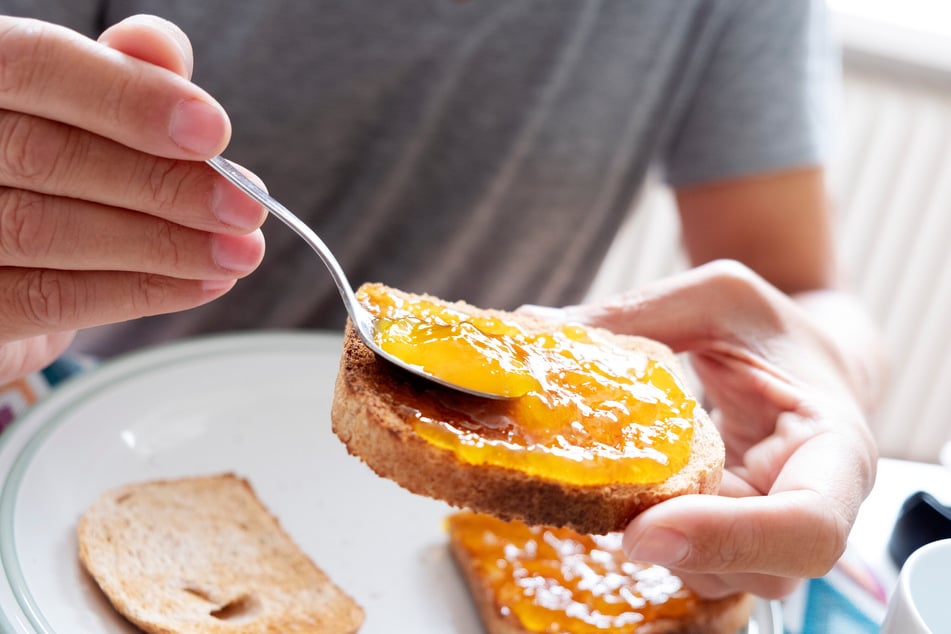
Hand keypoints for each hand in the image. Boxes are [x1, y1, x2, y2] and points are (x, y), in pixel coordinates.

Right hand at [0, 15, 266, 382]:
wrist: (1, 265)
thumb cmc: (43, 172)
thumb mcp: (78, 108)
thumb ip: (118, 74)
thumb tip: (163, 51)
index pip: (35, 66)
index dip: (129, 98)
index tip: (213, 131)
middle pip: (47, 156)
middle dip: (165, 185)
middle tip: (245, 206)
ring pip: (49, 232)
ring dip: (165, 245)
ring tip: (238, 251)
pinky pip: (50, 298)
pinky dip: (139, 291)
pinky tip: (200, 283)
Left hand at [550, 260, 877, 598]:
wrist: (800, 358)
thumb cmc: (772, 329)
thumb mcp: (718, 298)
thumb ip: (639, 314)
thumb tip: (537, 329)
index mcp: (835, 449)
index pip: (807, 526)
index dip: (728, 539)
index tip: (647, 530)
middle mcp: (811, 506)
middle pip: (759, 570)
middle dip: (682, 551)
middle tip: (614, 518)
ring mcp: (769, 530)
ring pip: (721, 577)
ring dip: (661, 549)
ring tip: (609, 494)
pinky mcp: (729, 536)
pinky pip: (693, 561)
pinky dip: (651, 538)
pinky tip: (614, 497)